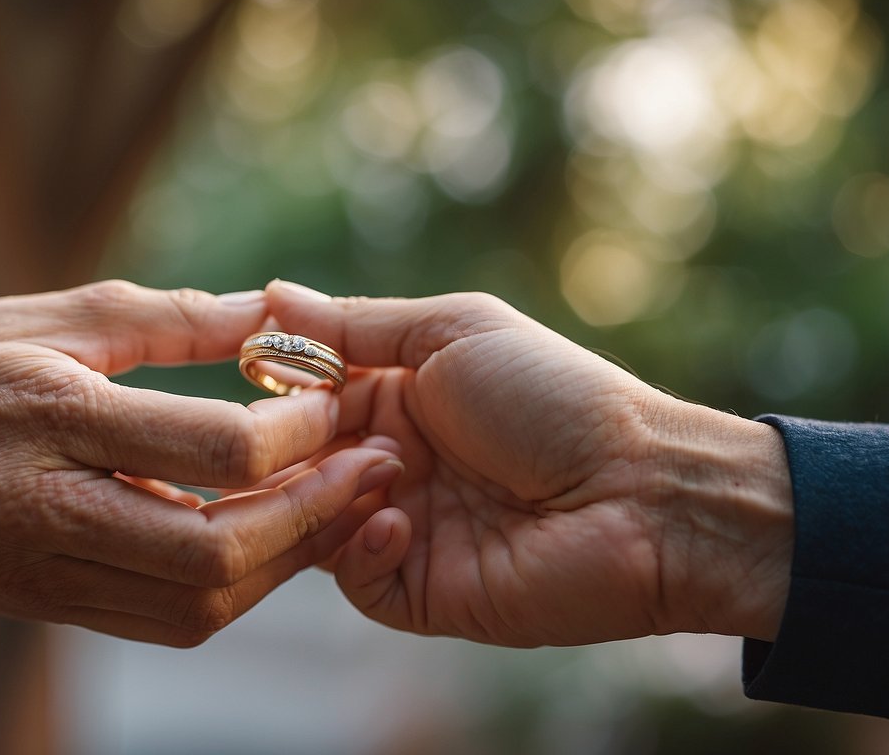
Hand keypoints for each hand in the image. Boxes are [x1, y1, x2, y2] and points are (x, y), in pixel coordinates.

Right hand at [0, 278, 400, 645]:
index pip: (214, 451)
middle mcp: (38, 510)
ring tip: (324, 512)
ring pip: (190, 608)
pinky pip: (152, 622)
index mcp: (51, 417)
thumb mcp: (70, 312)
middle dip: (307, 520)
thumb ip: (181, 319)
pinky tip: (255, 543)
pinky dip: (220, 591)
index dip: (297, 435)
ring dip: (275, 567)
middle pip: (212, 555)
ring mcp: (29, 571)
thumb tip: (279, 316)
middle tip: (365, 476)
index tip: (336, 405)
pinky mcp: (29, 601)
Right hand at [266, 281, 793, 646]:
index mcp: (397, 399)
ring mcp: (402, 528)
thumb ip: (356, 326)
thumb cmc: (554, 396)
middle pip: (296, 464)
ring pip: (309, 522)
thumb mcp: (452, 332)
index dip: (274, 390)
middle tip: (283, 436)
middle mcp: (391, 463)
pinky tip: (398, 520)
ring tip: (364, 471)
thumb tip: (271, 297)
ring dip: (318, 495)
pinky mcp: (419, 590)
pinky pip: (354, 579)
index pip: (304, 399)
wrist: (642, 492)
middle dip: (283, 449)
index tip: (246, 374)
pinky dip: (358, 549)